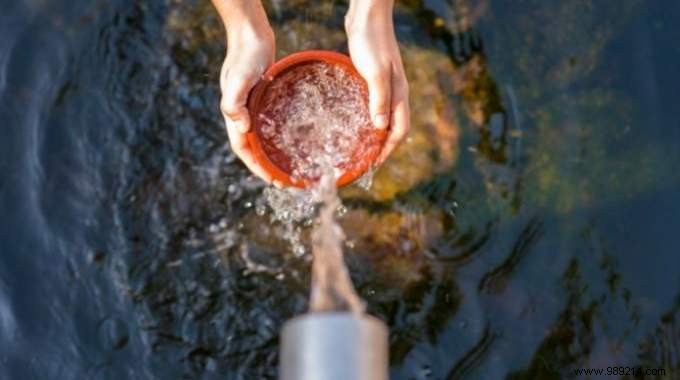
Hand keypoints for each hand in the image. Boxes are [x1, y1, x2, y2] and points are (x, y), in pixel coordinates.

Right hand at [214, 2, 279, 184]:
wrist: (251, 36)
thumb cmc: (245, 57)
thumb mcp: (238, 79)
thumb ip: (234, 103)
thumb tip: (242, 128)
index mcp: (235, 116)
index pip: (244, 150)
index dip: (257, 167)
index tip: (272, 181)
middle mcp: (243, 115)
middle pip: (254, 148)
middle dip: (267, 167)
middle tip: (286, 181)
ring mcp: (253, 108)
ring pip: (263, 138)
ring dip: (273, 154)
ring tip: (289, 167)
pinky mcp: (264, 100)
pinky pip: (271, 124)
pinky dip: (279, 136)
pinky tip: (293, 140)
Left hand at [345, 0, 409, 163]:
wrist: (368, 16)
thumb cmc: (372, 42)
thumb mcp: (375, 72)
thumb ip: (379, 99)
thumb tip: (380, 128)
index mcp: (398, 94)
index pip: (399, 130)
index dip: (388, 150)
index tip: (374, 165)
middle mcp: (395, 93)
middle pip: (394, 128)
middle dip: (382, 147)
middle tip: (365, 162)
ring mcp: (386, 85)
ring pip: (384, 117)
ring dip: (375, 134)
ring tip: (359, 147)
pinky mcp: (374, 78)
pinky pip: (373, 105)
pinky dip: (367, 118)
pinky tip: (352, 120)